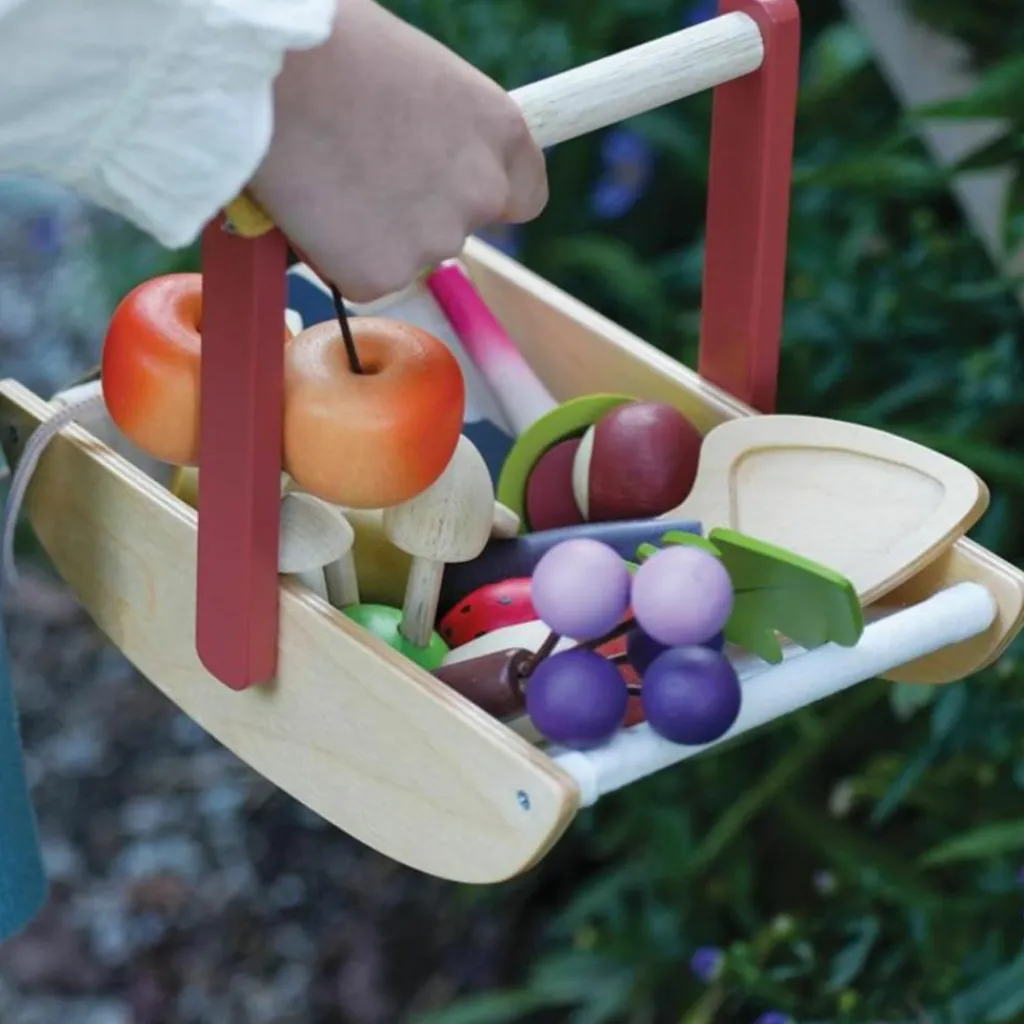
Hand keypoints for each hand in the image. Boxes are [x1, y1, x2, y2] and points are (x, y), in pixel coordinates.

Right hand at [250, 0, 547, 302]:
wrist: (273, 72)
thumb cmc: (334, 45)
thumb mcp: (420, 72)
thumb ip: (444, 127)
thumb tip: (428, 149)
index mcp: (500, 131)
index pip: (523, 196)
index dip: (485, 196)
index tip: (454, 192)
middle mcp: (481, 192)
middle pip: (457, 227)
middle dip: (417, 214)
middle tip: (363, 176)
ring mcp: (435, 241)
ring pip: (408, 254)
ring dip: (375, 234)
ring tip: (329, 178)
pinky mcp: (382, 275)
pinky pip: (362, 277)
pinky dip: (336, 257)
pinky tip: (312, 209)